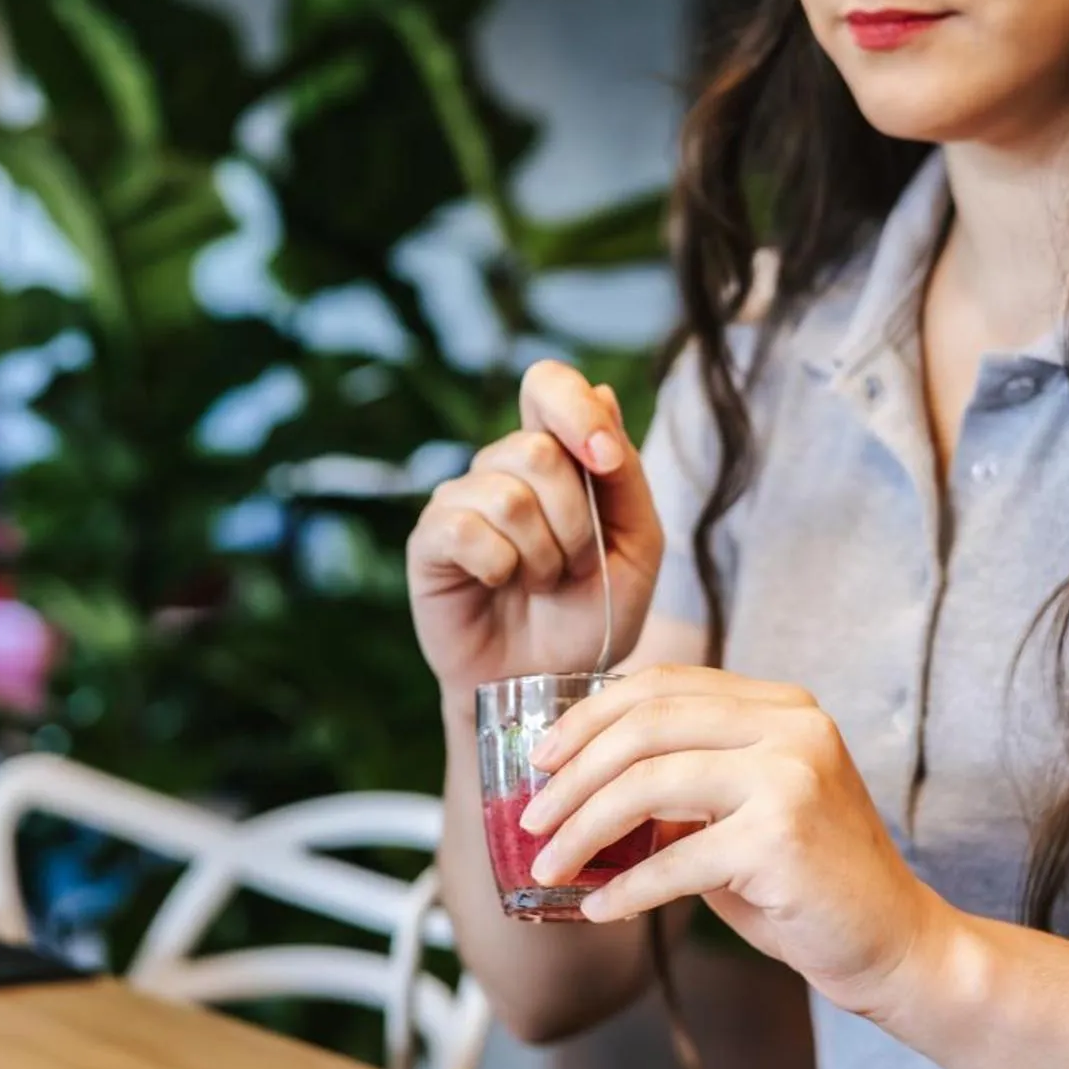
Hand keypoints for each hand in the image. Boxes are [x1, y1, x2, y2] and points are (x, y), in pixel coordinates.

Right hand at [407, 361, 663, 703]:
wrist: (551, 685)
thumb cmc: (593, 613)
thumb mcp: (638, 544)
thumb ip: (625, 473)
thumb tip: (601, 391)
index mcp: (556, 454)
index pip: (549, 383)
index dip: (576, 410)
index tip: (606, 462)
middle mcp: (503, 466)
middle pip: (538, 449)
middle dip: (576, 521)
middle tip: (576, 565)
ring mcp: (461, 499)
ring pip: (509, 495)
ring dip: (544, 554)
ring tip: (542, 583)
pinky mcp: (430, 540)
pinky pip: (467, 530)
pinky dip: (501, 567)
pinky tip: (501, 585)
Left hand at [520, 665, 950, 1017]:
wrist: (896, 944)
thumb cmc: (808, 880)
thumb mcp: (743, 809)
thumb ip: (682, 779)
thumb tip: (574, 784)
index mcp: (781, 705)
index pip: (664, 684)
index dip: (590, 715)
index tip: (542, 757)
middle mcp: (791, 725)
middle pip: (646, 725)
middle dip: (573, 774)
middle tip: (530, 818)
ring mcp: (791, 777)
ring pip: (648, 783)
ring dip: (583, 830)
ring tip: (548, 865)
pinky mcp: (782, 838)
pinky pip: (674, 860)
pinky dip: (625, 889)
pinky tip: (596, 907)